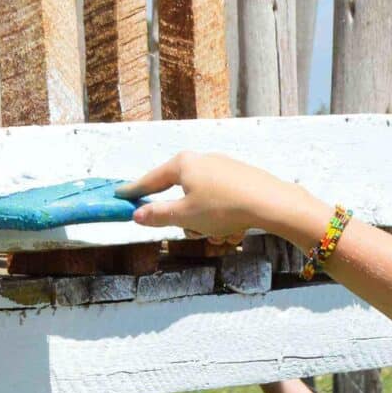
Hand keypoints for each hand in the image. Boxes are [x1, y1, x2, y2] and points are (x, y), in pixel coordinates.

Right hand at [122, 152, 325, 245]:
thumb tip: (137, 215)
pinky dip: (223, 218)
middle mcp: (201, 160)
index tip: (121, 195)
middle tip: (197, 231)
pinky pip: (221, 202)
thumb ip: (157, 215)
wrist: (270, 203)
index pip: (151, 180)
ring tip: (221, 232)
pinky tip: (236, 228)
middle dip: (186, 219)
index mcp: (183, 164)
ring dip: (207, 223)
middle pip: (180, 194)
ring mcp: (223, 167)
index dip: (135, 191)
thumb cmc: (223, 207)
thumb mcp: (185, 216)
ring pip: (201, 202)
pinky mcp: (240, 178)